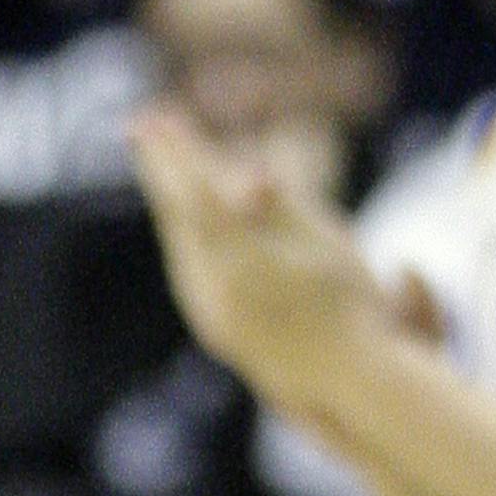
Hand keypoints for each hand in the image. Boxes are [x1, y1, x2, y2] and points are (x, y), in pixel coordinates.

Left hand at [132, 105, 387, 413]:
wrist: (350, 379)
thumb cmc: (352, 302)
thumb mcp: (328, 243)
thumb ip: (285, 207)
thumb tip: (252, 177)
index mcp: (240, 262)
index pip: (199, 193)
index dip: (180, 152)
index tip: (160, 116)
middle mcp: (212, 289)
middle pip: (178, 217)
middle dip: (162, 169)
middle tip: (143, 124)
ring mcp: (209, 313)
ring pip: (179, 243)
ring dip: (168, 198)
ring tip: (156, 163)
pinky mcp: (216, 327)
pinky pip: (188, 266)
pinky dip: (182, 232)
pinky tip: (183, 221)